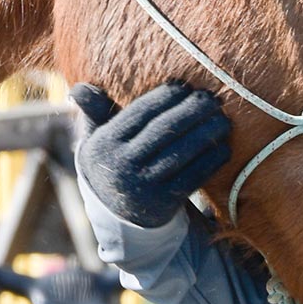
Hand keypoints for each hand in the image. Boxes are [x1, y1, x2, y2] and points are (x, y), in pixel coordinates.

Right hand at [70, 80, 230, 227]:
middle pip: (164, 129)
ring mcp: (142, 188)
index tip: (186, 86)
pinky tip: (224, 146)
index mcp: (103, 146)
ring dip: (208, 132)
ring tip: (223, 119)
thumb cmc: (114, 164)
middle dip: (193, 110)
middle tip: (213, 99)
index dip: (166, 96)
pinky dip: (212, 160)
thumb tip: (78, 89)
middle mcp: (120, 167)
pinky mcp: (163, 205)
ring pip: (182, 152)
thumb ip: (94, 112)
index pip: (140, 112)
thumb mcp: (96, 141)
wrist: (117, 218)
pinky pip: (194, 177)